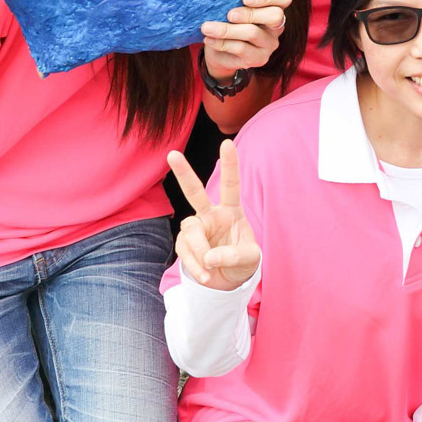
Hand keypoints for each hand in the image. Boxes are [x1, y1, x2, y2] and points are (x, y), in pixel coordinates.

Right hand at [170, 140, 259, 289]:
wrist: (229, 278)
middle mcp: (211, 214)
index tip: (227, 143)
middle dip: (183, 173)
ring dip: (200, 253)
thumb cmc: (243, 260)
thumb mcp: (249, 259)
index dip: (230, 164)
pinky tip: (206, 275)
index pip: (231, 185)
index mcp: (231, 210)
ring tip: (212, 269)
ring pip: (190, 233)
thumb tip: (210, 257)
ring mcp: (196, 228)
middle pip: (194, 192)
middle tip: (172, 154)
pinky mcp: (184, 243)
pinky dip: (195, 266)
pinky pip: (184, 252)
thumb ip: (233, 256)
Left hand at [202, 0, 288, 78]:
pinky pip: (241, 48)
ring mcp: (270, 44)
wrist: (220, 52)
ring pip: (253, 33)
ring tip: (207, 27)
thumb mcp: (233, 8)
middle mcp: (277, 26)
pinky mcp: (259, 59)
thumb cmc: (228, 22)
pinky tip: (209, 39)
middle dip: (250, 13)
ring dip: (227, 29)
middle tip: (229, 15)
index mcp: (274, 8)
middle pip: (275, 16)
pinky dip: (222, 43)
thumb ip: (235, 0)